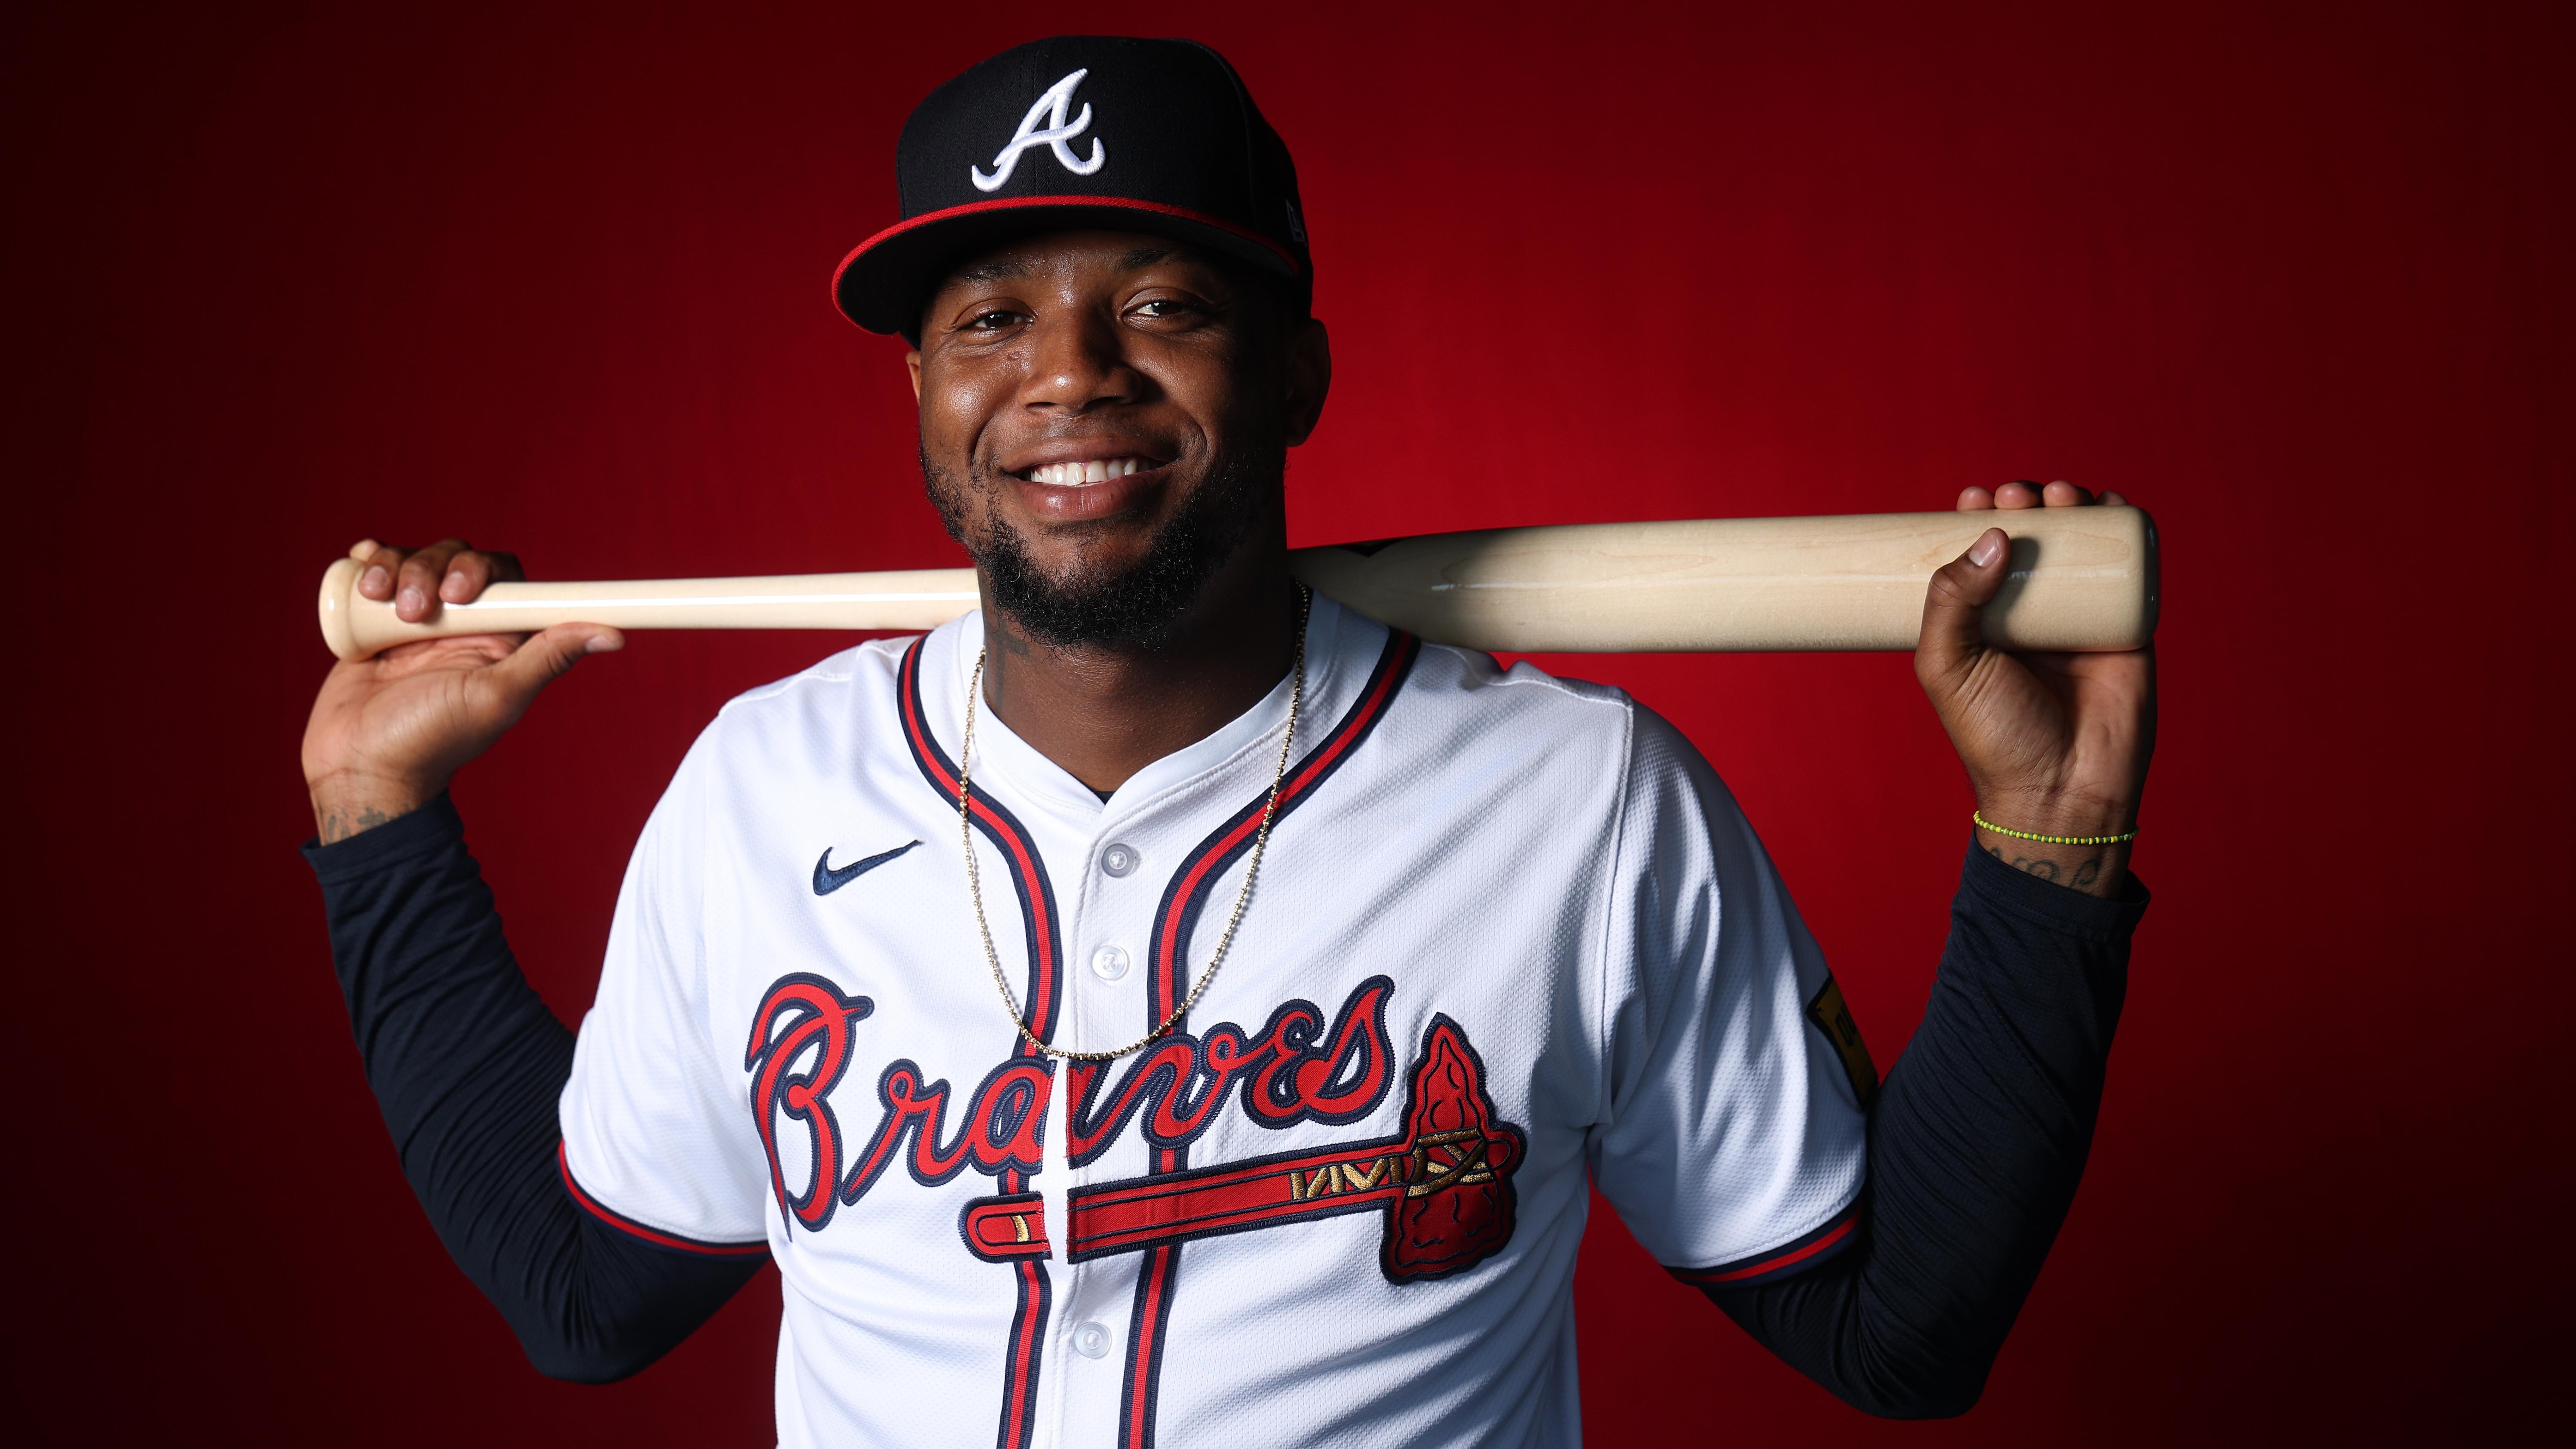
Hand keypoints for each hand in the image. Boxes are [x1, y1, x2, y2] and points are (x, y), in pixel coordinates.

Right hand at [301, 538, 621, 842]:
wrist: (359, 765)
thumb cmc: (430, 741)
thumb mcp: (496, 698)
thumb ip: (548, 659)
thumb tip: (615, 636)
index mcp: (498, 638)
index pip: (505, 577)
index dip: (483, 570)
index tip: (459, 592)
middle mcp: (462, 624)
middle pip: (455, 558)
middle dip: (431, 571)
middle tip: (416, 612)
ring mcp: (418, 618)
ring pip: (415, 559)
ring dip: (396, 566)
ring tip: (379, 604)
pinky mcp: (376, 619)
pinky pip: (377, 568)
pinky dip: (371, 559)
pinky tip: (362, 567)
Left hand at [1915, 482, 2155, 895]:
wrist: (2061, 790)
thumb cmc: (1994, 736)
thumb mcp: (1948, 667)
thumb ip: (1952, 602)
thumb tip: (1992, 535)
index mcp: (1981, 620)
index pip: (1978, 553)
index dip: (1977, 518)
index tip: (1973, 497)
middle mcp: (2030, 612)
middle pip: (2031, 538)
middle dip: (2026, 503)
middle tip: (2018, 496)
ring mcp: (2078, 616)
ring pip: (2079, 544)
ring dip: (2072, 505)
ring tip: (2059, 495)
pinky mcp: (2124, 626)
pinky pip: (2129, 569)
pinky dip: (2124, 529)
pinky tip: (2113, 503)